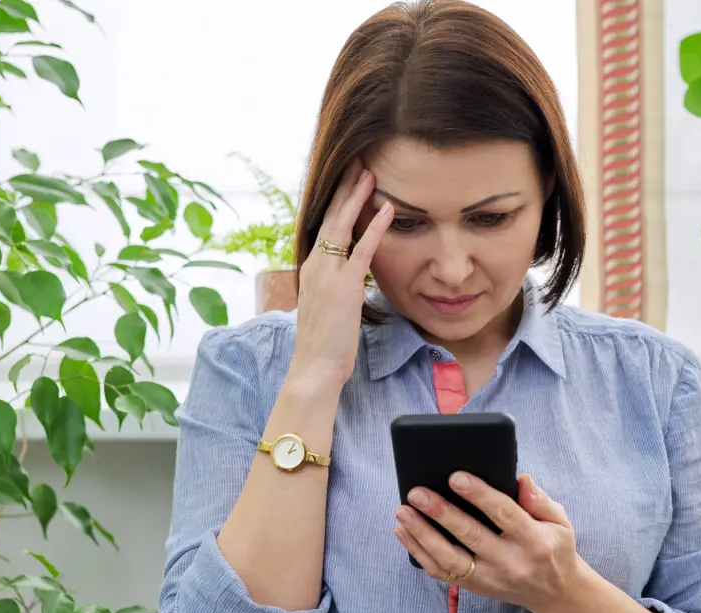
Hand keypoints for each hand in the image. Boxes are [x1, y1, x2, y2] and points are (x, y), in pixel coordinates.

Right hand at [288, 158, 392, 390]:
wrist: (314, 366)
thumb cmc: (325, 341)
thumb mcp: (328, 303)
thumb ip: (337, 282)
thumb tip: (352, 270)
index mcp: (313, 266)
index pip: (326, 223)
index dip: (338, 198)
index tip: (349, 175)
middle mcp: (316, 263)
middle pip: (331, 215)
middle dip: (345, 185)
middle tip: (358, 158)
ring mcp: (328, 273)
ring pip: (342, 225)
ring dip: (357, 196)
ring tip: (370, 171)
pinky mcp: (344, 287)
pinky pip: (362, 250)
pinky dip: (375, 227)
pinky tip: (388, 208)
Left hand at [394, 472, 585, 612]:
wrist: (554, 594)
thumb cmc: (554, 548)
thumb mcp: (560, 522)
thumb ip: (540, 500)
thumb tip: (520, 479)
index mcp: (534, 541)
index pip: (504, 514)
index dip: (479, 495)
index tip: (455, 476)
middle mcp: (510, 562)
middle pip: (470, 536)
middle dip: (440, 513)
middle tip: (417, 493)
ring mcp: (490, 579)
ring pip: (449, 560)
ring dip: (422, 535)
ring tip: (403, 512)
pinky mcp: (475, 588)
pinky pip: (442, 573)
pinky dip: (419, 552)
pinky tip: (404, 532)